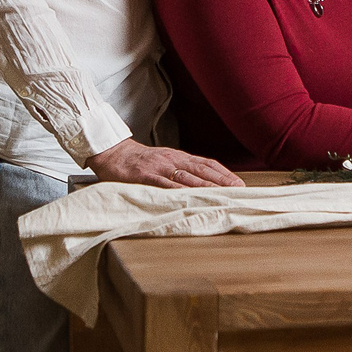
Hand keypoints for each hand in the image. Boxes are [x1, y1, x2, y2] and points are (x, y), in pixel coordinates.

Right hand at [85, 139, 243, 187]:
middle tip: (239, 190)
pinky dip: (178, 191)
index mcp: (178, 157)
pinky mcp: (145, 176)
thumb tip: (201, 182)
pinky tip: (190, 198)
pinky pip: (164, 184)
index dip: (224, 173)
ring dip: (206, 186)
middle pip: (202, 169)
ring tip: (222, 196)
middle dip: (222, 180)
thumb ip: (180, 171)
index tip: (239, 184)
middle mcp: (172, 160)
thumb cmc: (139, 161)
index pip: (206, 163)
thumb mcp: (163, 161)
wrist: (112, 153)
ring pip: (187, 177)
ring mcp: (159, 167)